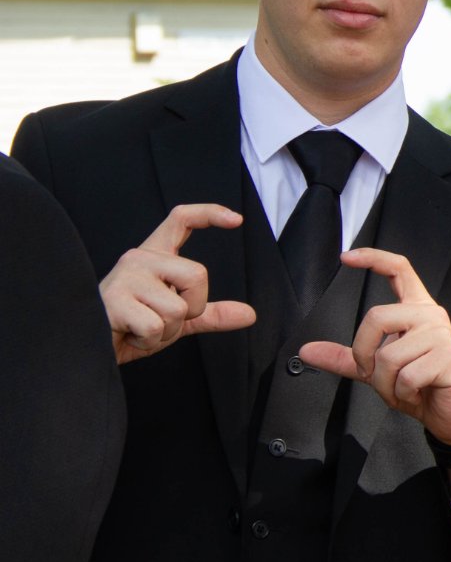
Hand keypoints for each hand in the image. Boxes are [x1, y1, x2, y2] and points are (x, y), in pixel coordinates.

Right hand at [100, 204, 255, 363]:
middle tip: (162, 319)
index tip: (237, 219)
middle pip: (198, 275)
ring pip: (178, 308)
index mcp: (154, 256)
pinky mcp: (114, 301)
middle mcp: (139, 259)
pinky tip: (130, 335)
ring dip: (167, 331)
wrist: (89, 348)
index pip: (181, 220)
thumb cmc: (130, 327)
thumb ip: (210, 314)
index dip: (209, 213)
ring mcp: (125, 277)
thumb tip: (250, 314)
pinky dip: (149, 341)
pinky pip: (156, 327)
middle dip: (191, 308)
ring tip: (141, 328)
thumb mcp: (176, 319)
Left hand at [297, 248, 450, 446]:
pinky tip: (416, 394)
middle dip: (362, 354)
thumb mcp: (376, 370)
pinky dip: (402, 394)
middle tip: (373, 375)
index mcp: (416, 310)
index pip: (399, 269)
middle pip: (376, 316)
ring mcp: (441, 335)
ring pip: (388, 356)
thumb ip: (345, 358)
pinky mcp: (448, 358)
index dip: (373, 258)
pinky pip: (406, 377)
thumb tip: (305, 350)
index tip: (346, 257)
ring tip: (402, 390)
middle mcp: (430, 315)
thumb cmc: (420, 386)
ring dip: (385, 384)